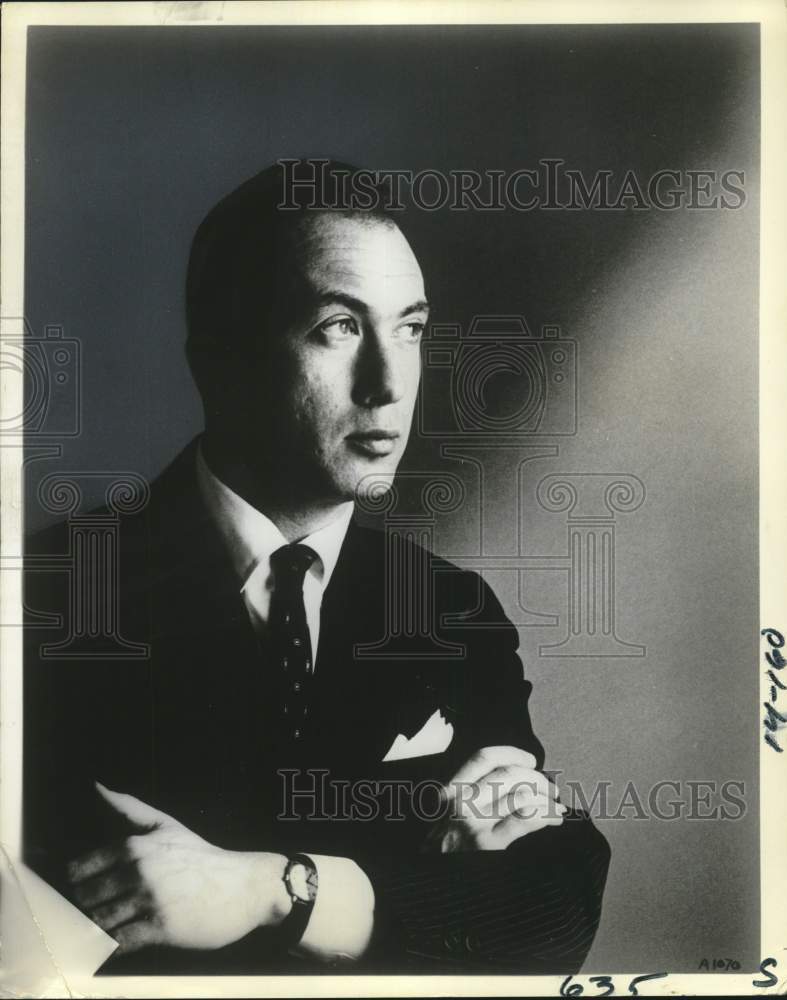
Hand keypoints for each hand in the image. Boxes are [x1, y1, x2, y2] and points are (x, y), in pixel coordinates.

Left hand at [67, 783, 290, 953]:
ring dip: (100, 927)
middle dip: (88, 906)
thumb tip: (95, 785)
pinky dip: (115, 946)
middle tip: (103, 908)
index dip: (80, 882)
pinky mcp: (161, 928)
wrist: (245, 886)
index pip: (80, 869)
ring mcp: (150, 900)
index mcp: (136, 845)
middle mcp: (139, 871)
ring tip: (114, 923)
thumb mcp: (166, 825)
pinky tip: (125, 940)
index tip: (90, 887)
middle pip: (87, 898)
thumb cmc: (201, 857)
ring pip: (100, 922)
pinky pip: (120, 943)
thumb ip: (128, 807)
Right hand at [427, 745, 565, 852]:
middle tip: (551, 790)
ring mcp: (474, 822)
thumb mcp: (448, 814)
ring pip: (521, 795)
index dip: (512, 754)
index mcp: (452, 790)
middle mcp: (461, 801)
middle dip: (537, 778)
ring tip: (557, 807)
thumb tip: (515, 780)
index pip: (484, 758)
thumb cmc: (445, 849)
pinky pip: (525, 819)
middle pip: (508, 774)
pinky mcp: (487, 844)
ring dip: (546, 799)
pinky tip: (553, 819)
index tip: (531, 760)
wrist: (428, 888)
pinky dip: (545, 815)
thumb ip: (472, 794)